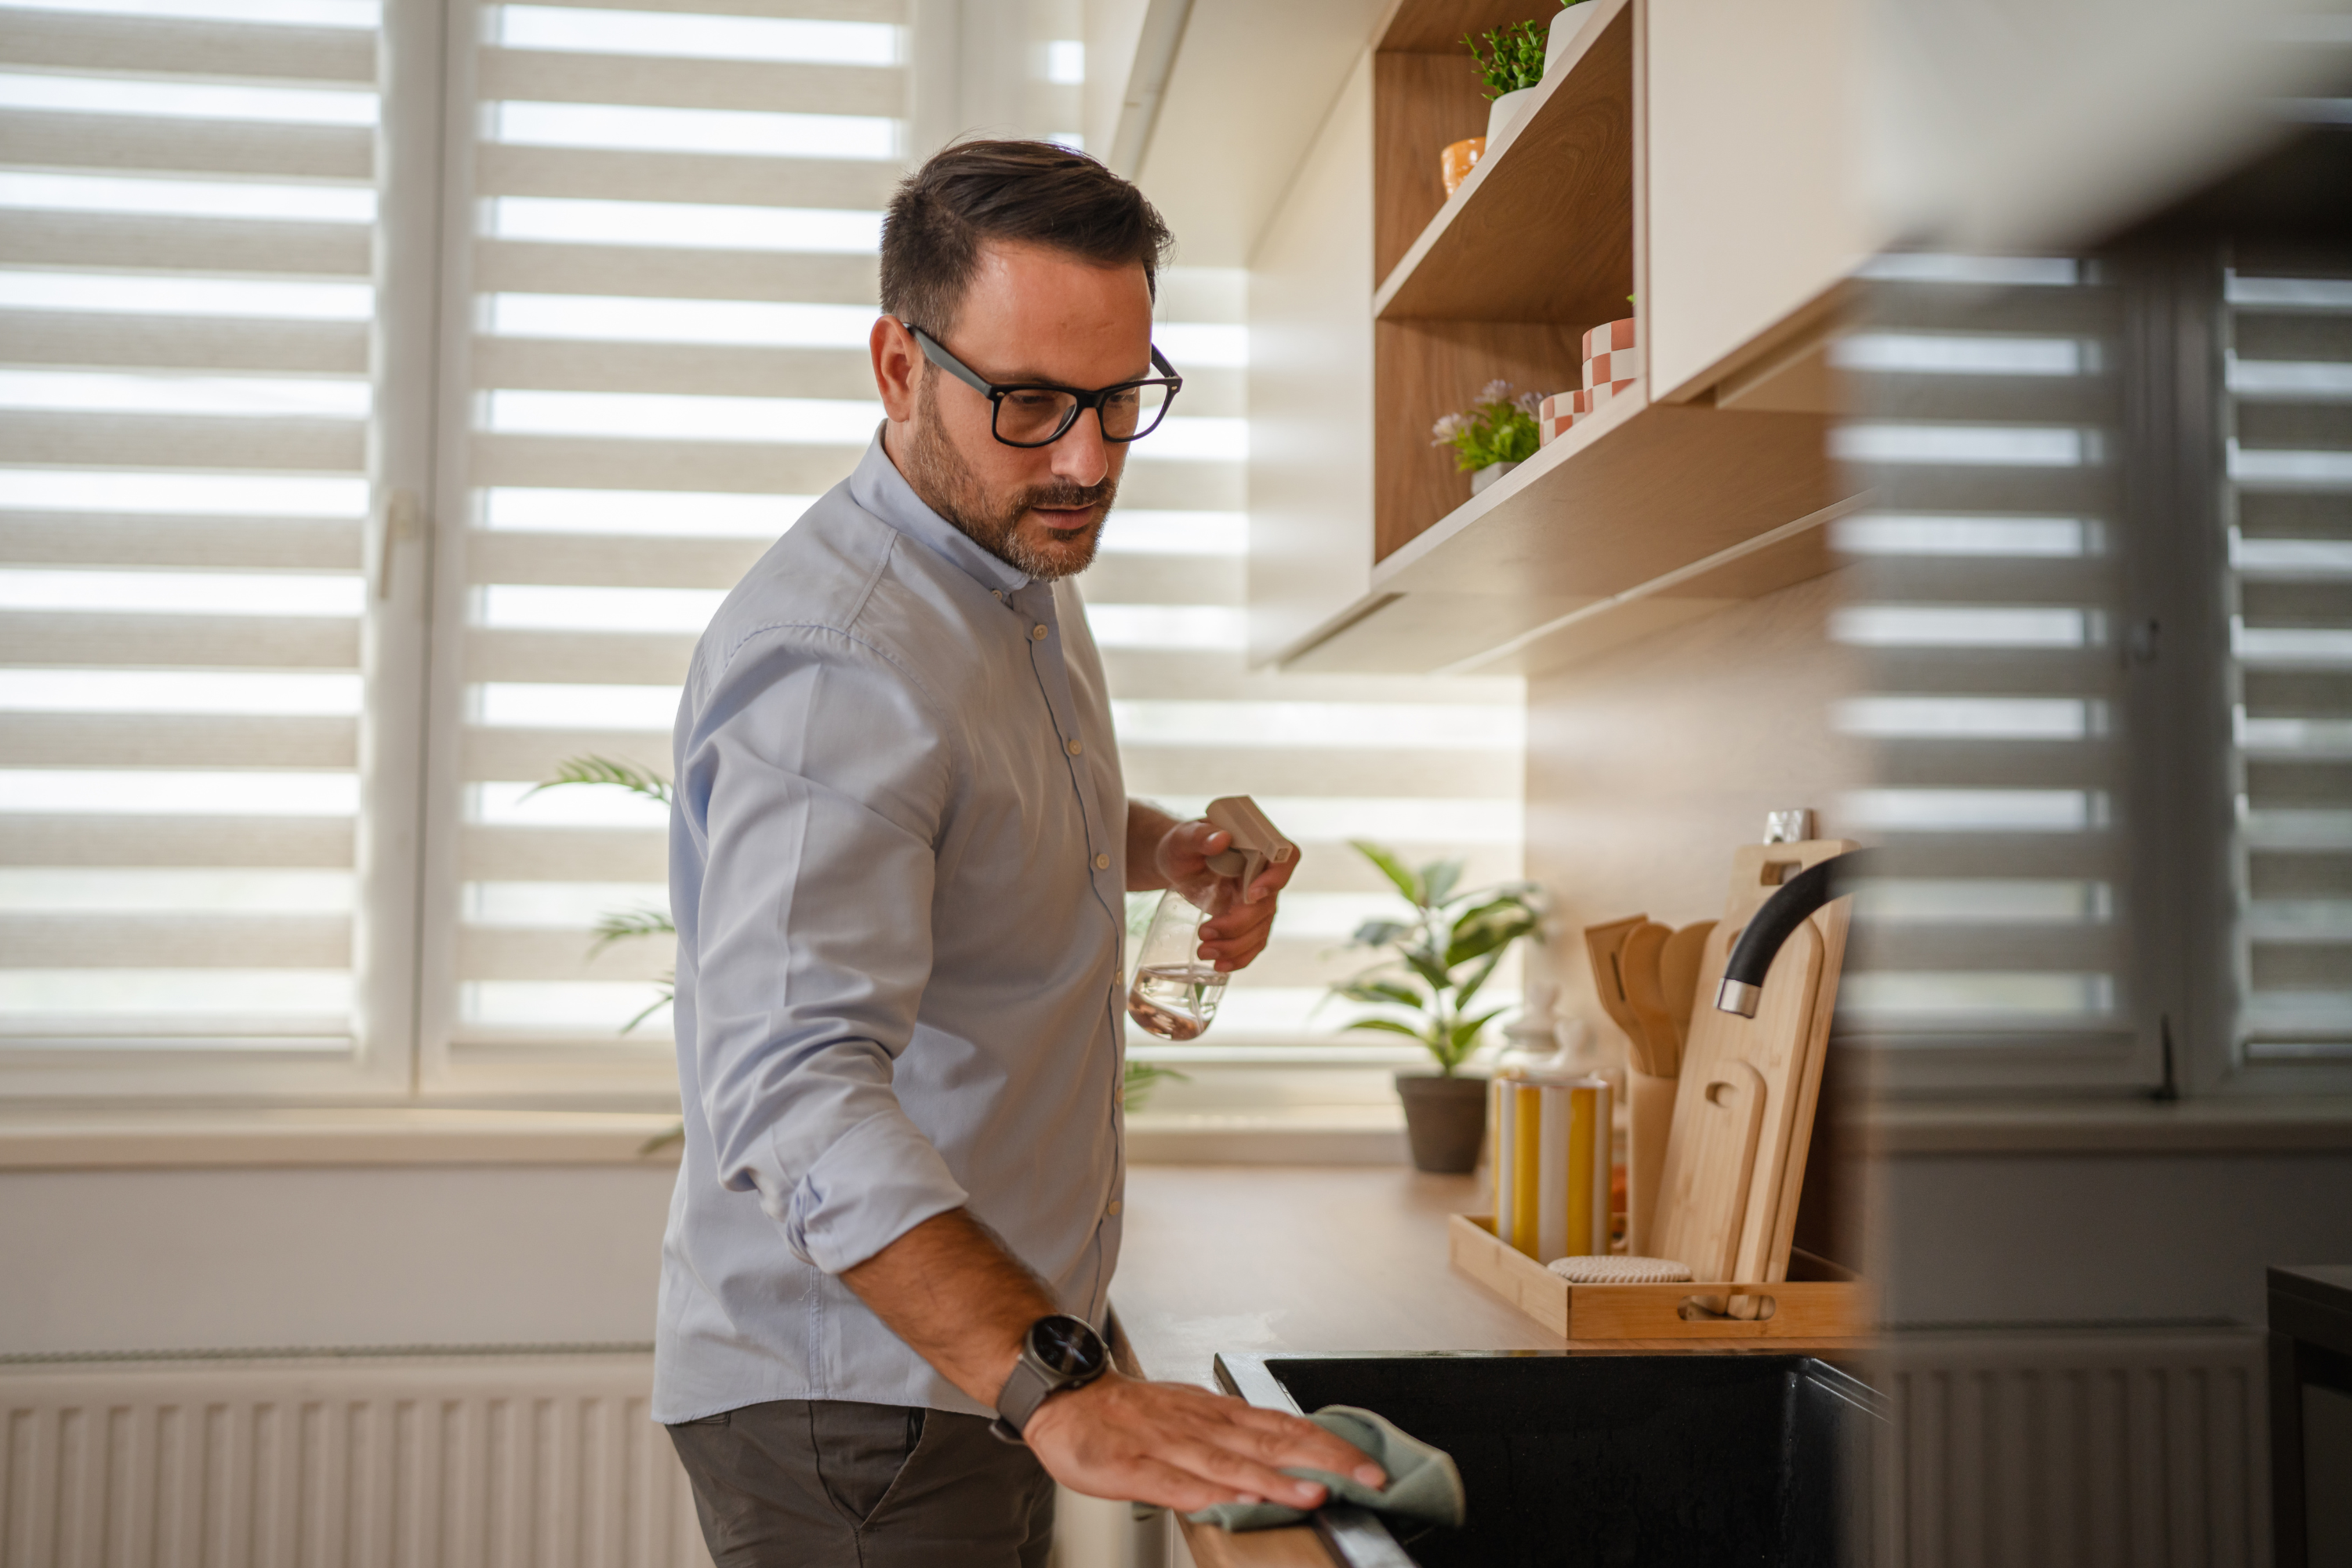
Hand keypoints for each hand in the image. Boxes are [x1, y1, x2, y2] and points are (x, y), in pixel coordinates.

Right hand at [1023, 1371, 1383, 1512]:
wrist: (1065, 1398)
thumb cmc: (1129, 1414)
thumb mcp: (1190, 1414)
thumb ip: (1234, 1437)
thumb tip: (1284, 1457)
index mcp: (1217, 1414)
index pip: (1285, 1427)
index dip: (1329, 1447)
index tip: (1369, 1468)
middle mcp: (1201, 1425)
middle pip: (1270, 1442)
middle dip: (1321, 1461)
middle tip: (1364, 1479)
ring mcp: (1168, 1445)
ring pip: (1229, 1462)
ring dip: (1274, 1480)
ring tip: (1310, 1495)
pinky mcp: (1133, 1466)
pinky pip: (1176, 1482)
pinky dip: (1209, 1492)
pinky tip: (1235, 1502)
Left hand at [1151, 820, 1299, 972]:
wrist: (1175, 866)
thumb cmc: (1182, 846)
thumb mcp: (1183, 838)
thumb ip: (1199, 836)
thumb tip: (1221, 839)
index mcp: (1257, 846)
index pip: (1284, 858)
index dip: (1275, 879)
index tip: (1250, 896)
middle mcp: (1264, 874)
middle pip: (1267, 905)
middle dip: (1238, 924)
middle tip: (1205, 932)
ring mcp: (1259, 900)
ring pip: (1260, 929)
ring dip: (1234, 946)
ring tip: (1203, 952)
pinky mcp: (1248, 920)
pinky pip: (1253, 943)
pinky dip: (1239, 957)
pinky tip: (1220, 965)